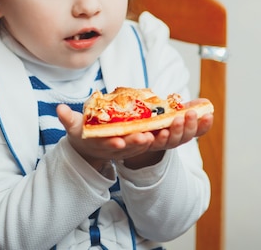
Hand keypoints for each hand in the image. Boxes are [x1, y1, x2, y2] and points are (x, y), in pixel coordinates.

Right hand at [56, 103, 213, 169]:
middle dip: (158, 138)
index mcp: (114, 144)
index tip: (137, 137)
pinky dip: (188, 127)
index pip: (122, 146)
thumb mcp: (76, 131)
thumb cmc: (87, 137)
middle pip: (146, 144)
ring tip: (188, 117)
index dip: (129, 143)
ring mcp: (144, 143)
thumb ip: (69, 121)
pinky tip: (201, 114)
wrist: (97, 149)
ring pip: (164, 140)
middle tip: (168, 128)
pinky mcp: (154, 137)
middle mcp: (132, 146)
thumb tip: (58, 111)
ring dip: (177, 131)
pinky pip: (174, 133)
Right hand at [56, 104, 157, 166]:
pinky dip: (152, 141)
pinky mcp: (131, 147)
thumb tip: (59, 108)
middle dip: (134, 143)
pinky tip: (161, 133)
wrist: (88, 147)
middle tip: (145, 137)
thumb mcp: (73, 126)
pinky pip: (143, 145)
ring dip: (146, 143)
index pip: (105, 144)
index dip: (112, 143)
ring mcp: (123, 150)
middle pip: (125, 148)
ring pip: (136, 148)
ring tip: (156, 135)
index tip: (119, 141)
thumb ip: (67, 118)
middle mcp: (112, 148)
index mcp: (97, 142)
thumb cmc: (81, 132)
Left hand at [123, 108, 213, 168]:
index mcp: (184, 131)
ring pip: (170, 141)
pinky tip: (154, 133)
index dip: (205, 124)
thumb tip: (205, 103)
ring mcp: (161, 143)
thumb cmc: (162, 117)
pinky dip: (154, 139)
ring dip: (174, 132)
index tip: (209, 115)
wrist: (141, 130)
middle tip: (191, 113)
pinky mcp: (146, 144)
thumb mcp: (177, 109)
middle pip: (185, 136)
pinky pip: (150, 143)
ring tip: (176, 121)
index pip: (199, 130)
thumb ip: (191, 106)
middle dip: (189, 125)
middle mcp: (175, 139)